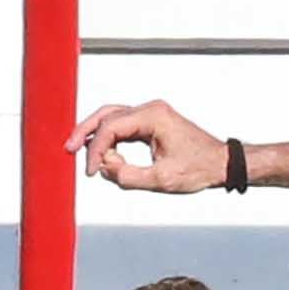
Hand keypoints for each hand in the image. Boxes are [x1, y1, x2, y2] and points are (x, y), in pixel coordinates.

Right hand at [75, 97, 229, 197]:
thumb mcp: (162, 180)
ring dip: (96, 135)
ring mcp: (150, 114)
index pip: (111, 128)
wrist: (221, 163)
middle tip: (67, 149)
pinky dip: (110, 139)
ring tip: (80, 152)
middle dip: (85, 132)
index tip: (92, 172)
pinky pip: (122, 126)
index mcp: (153, 116)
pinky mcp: (151, 122)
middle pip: (106, 114)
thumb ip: (129, 177)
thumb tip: (105, 170)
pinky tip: (104, 154)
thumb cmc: (198, 169)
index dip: (96, 150)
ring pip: (112, 118)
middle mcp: (150, 109)